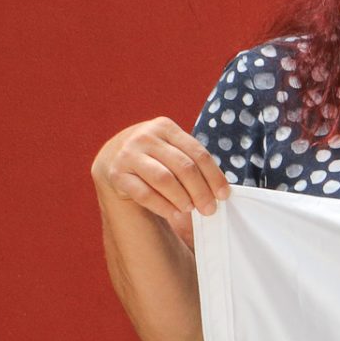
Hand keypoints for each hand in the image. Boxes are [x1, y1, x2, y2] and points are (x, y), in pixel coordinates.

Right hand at [93, 118, 229, 224]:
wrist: (115, 157)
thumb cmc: (156, 157)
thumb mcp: (173, 151)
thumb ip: (193, 164)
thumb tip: (219, 192)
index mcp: (165, 127)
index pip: (198, 154)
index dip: (214, 177)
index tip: (224, 195)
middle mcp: (145, 137)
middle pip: (183, 167)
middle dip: (201, 191)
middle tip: (209, 209)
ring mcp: (128, 154)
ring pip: (164, 179)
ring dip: (182, 198)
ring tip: (190, 209)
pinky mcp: (117, 173)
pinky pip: (145, 194)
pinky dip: (163, 206)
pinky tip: (173, 213)